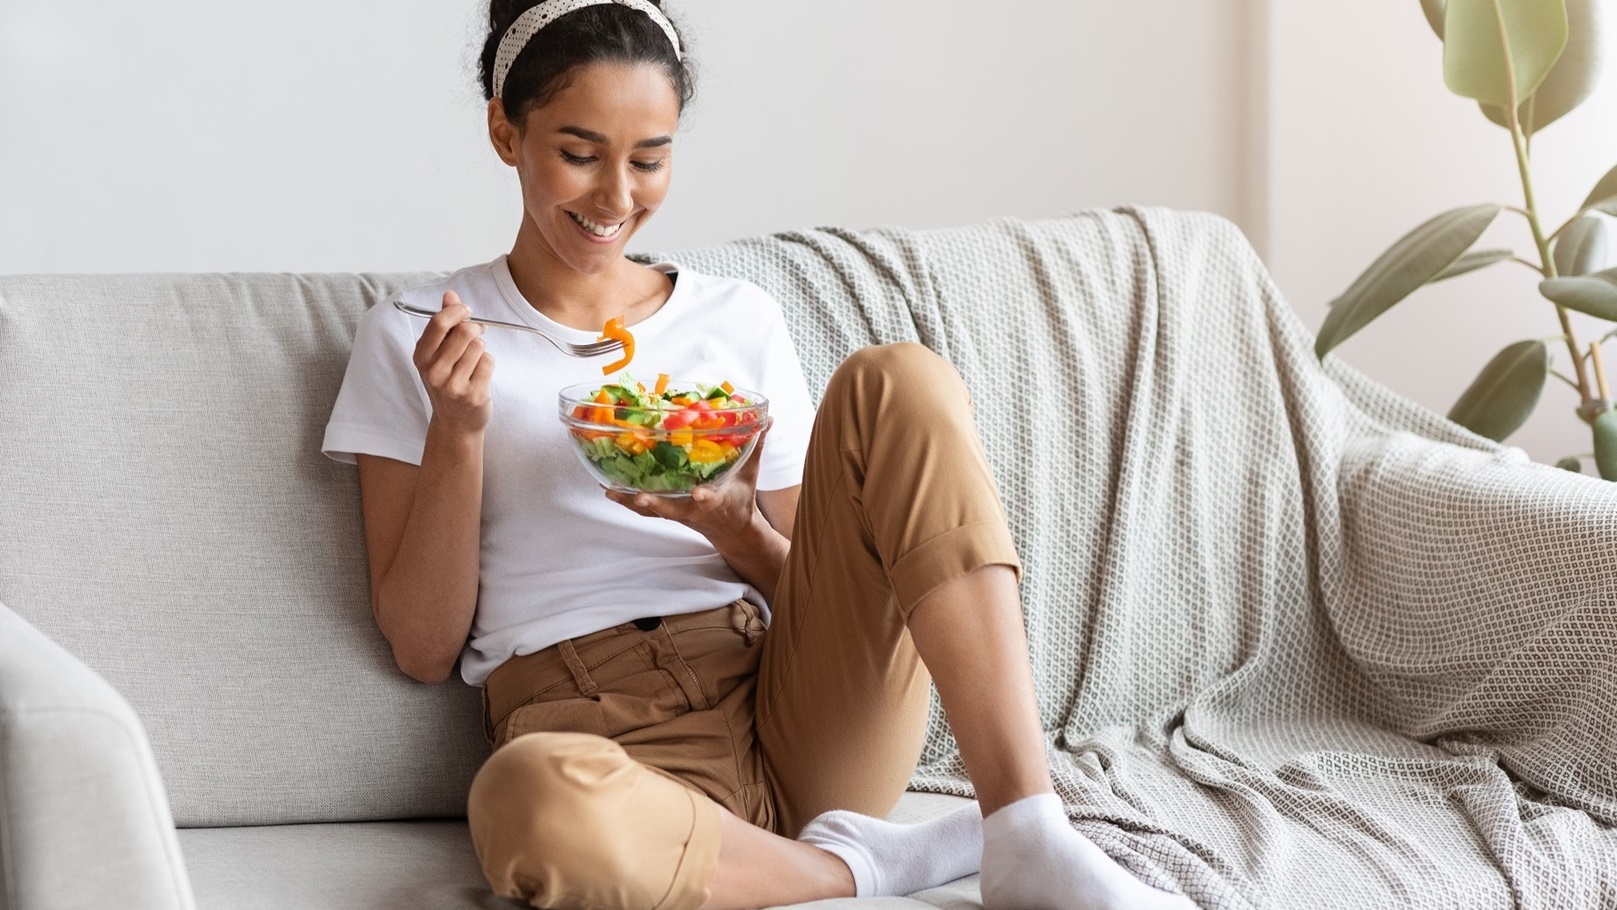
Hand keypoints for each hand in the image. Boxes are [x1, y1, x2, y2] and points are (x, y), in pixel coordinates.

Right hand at [412, 290, 493, 435]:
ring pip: (478, 346)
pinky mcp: (473, 394)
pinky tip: (480, 374)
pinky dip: (488, 362)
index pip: (438, 323)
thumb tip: (450, 295)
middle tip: (478, 332)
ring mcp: (453, 385)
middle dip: (475, 328)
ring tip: (474, 361)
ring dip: (481, 348)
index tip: (466, 310)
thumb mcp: (438, 354)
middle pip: (463, 332)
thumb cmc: (448, 382)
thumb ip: (444, 324)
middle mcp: (434, 372)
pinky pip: (488, 361)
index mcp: (421, 358)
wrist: (456, 423)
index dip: (456, 311)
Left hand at [605, 421, 771, 547]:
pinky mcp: (668, 512)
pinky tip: (609, 488)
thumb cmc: (739, 500)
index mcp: (716, 502)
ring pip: (653, 512)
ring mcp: (678, 513)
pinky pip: (645, 510)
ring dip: (631, 502)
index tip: (700, 493)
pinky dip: (627, 500)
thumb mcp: (750, 474)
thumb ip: (756, 445)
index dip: (705, 497)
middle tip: (639, 496)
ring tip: (610, 490)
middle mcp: (694, 510)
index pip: (711, 500)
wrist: (732, 531)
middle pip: (672, 510)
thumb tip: (768, 418)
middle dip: (656, 504)